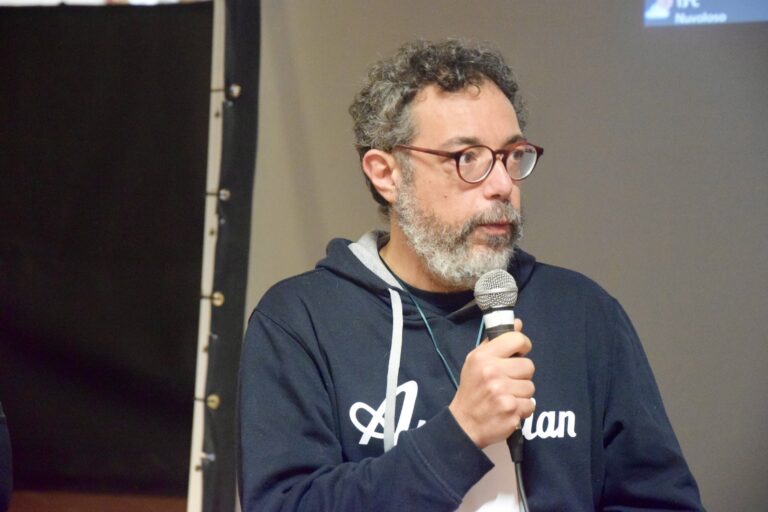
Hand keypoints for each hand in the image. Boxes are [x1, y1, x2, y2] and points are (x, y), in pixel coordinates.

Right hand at [448, 319, 534, 448]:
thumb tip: (518, 323)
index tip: (519, 353)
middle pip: (529, 366)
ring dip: (521, 394)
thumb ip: (496, 342)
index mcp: (483, 357)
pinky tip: (508, 409)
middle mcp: (492, 372)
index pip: (517, 339)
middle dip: (521, 376)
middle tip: (507, 382)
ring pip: (531, 387)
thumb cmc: (472, 390)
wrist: (463, 424)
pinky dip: (522, 409)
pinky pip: (530, 405)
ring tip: (505, 397)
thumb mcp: (476, 361)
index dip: (523, 345)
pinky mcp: (511, 410)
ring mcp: (502, 392)